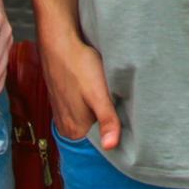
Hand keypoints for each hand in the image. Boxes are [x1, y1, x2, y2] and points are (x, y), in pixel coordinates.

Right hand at [41, 32, 120, 147]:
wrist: (59, 43)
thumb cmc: (79, 65)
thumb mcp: (98, 93)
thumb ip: (107, 120)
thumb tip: (111, 146)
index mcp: (74, 131)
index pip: (100, 146)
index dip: (116, 137)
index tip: (129, 127)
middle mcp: (65, 128)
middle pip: (94, 135)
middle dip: (108, 126)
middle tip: (121, 110)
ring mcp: (62, 116)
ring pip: (88, 123)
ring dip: (99, 116)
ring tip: (109, 101)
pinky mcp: (62, 103)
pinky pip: (81, 113)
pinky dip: (91, 108)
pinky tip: (97, 95)